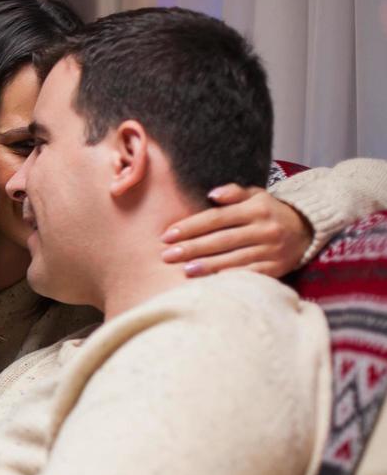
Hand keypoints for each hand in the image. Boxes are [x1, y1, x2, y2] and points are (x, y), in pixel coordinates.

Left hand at [161, 184, 312, 278]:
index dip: (190, 227)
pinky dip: (229, 278)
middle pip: (221, 240)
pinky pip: (249, 275)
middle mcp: (264, 230)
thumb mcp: (256, 195)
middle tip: (167, 255)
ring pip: (234, 259)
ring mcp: (271, 251)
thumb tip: (212, 193)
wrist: (308, 230)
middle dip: (192, 248)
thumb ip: (234, 192)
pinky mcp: (276, 268)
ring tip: (184, 270)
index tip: (167, 235)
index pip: (216, 218)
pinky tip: (209, 282)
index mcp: (256, 209)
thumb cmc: (270, 212)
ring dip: (207, 266)